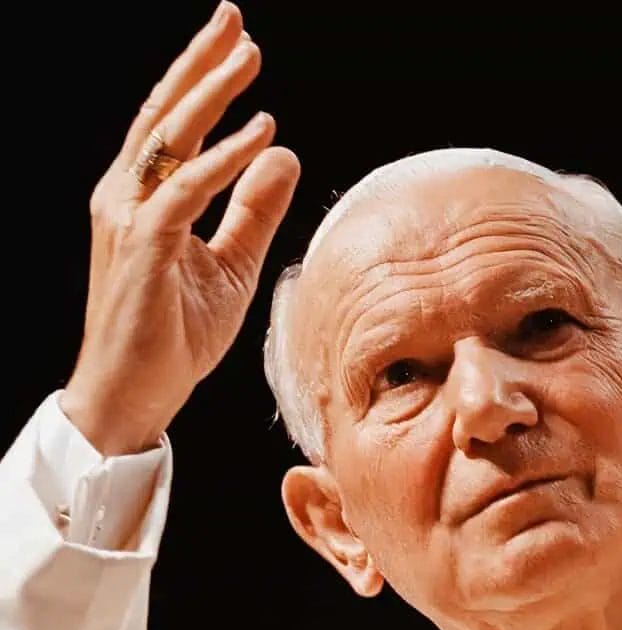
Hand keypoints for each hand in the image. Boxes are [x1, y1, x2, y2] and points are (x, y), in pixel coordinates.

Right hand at [61, 1, 299, 454]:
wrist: (135, 391)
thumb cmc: (175, 333)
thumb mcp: (231, 263)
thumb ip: (255, 209)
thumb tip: (284, 154)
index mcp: (145, 197)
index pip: (174, 126)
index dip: (203, 80)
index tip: (239, 43)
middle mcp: (128, 196)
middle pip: (165, 114)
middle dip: (202, 63)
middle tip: (236, 20)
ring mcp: (131, 218)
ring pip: (170, 139)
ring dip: (212, 94)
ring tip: (251, 57)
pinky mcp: (144, 245)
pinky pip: (186, 191)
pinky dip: (222, 159)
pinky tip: (258, 132)